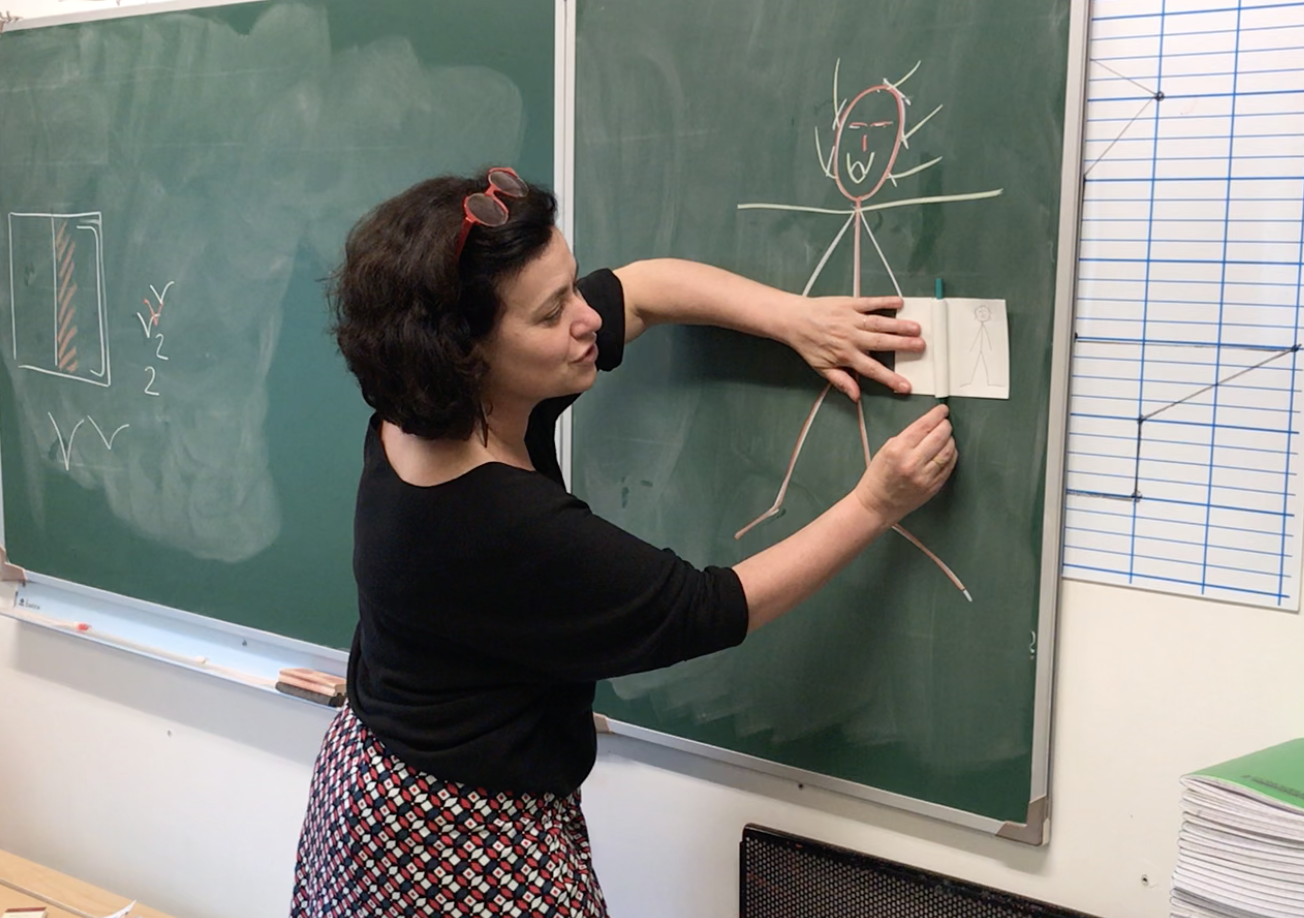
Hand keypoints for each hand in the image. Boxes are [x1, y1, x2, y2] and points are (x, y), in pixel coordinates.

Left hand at [785, 294, 922, 398]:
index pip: (872, 370)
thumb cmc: (809, 345)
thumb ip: (841, 381)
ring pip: (879, 323)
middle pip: (881, 343)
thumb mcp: (822, 368)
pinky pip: (870, 302)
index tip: (906, 386)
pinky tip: (900, 303)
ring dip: (899, 325)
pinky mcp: (850, 303)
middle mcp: (851, 337)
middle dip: (902, 345)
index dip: (890, 379)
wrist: (795, 320)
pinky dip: (885, 302)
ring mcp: (852, 319)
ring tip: (917, 328)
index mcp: (846, 355)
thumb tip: (856, 397)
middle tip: (921, 347)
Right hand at [854, 405, 955, 524]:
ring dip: (950, 440)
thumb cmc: (877, 479)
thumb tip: (927, 427)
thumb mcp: (885, 450)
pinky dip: (951, 455)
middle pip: (940, 435)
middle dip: (945, 425)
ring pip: (948, 450)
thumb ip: (906, 437)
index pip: (924, 425)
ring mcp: (925, 476)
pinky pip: (949, 466)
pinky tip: (947, 451)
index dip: (936, 415)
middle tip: (945, 422)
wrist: (877, 505)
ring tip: (947, 436)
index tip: (942, 410)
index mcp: (898, 450)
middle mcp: (912, 462)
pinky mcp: (933, 486)